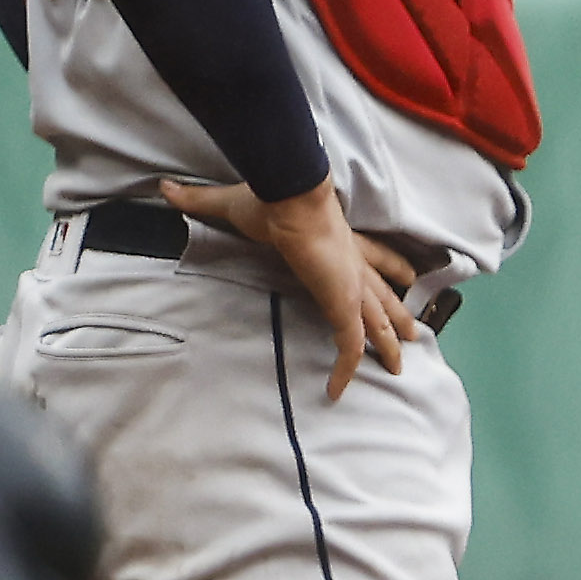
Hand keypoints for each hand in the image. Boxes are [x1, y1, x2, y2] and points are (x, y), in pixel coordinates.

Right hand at [157, 178, 421, 400]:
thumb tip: (167, 189)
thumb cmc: (269, 198)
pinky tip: (337, 390)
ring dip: (388, 345)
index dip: (391, 265)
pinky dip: (345, 369)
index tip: (408, 275)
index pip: (373, 256)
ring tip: (398, 367)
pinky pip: (350, 345)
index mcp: (341, 240)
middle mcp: (353, 263)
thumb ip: (200, 199)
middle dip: (399, 315)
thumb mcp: (230, 202)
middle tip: (414, 333)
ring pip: (378, 324)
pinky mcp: (342, 303)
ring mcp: (351, 285)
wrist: (291, 199)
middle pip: (384, 294)